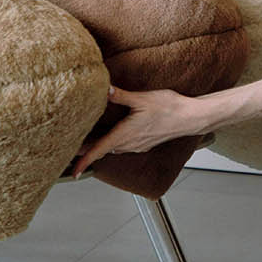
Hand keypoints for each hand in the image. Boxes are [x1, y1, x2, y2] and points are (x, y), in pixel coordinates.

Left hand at [69, 86, 206, 176]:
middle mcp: (130, 143)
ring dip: (102, 147)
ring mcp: (139, 144)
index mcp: (125, 134)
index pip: (99, 150)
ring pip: (114, 148)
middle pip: (103, 150)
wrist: (190, 118)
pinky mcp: (146, 142)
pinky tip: (114, 137)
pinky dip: (115, 144)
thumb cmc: (169, 108)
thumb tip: (104, 89)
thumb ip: (121, 96)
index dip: (84, 161)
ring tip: (88, 143)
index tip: (73, 172)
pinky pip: (125, 146)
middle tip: (71, 150)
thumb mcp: (142, 99)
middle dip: (87, 152)